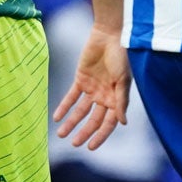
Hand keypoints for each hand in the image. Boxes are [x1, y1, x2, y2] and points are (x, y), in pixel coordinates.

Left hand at [53, 24, 130, 149]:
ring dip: (71, 122)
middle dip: (84, 132)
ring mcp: (92, 89)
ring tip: (61, 134)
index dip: (100, 135)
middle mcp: (104, 97)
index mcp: (117, 99)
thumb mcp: (123, 80)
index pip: (108, 123)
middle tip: (74, 144)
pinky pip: (71, 96)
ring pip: (80, 111)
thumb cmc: (121, 56)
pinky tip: (57, 117)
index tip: (91, 147)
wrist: (110, 35)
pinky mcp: (81, 79)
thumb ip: (122, 101)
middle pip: (92, 120)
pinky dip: (64, 106)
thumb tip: (122, 123)